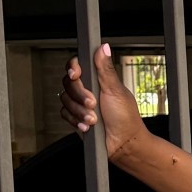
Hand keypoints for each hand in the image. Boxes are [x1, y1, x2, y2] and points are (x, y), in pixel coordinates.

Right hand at [59, 44, 146, 165]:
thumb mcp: (116, 90)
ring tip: (94, 119)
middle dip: (80, 95)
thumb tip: (103, 47)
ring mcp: (80, 103)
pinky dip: (76, 120)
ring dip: (79, 111)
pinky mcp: (75, 116)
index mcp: (98, 79)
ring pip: (65, 99)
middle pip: (68, 82)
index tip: (77, 75)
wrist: (123, 143)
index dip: (74, 68)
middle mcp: (87, 89)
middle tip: (93, 103)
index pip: (77, 65)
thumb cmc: (126, 117)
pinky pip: (65, 114)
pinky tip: (88, 125)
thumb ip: (106, 69)